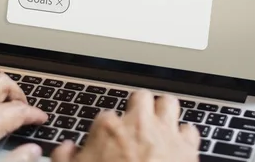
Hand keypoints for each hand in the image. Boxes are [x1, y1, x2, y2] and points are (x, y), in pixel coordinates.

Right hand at [53, 91, 199, 161]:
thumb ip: (64, 157)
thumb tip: (66, 149)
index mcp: (108, 128)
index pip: (105, 116)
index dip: (105, 130)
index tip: (106, 141)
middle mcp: (138, 123)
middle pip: (140, 98)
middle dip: (139, 107)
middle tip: (136, 121)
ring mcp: (164, 133)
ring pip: (168, 103)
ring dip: (164, 111)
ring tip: (160, 122)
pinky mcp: (187, 148)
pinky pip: (190, 130)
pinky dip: (184, 136)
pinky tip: (179, 144)